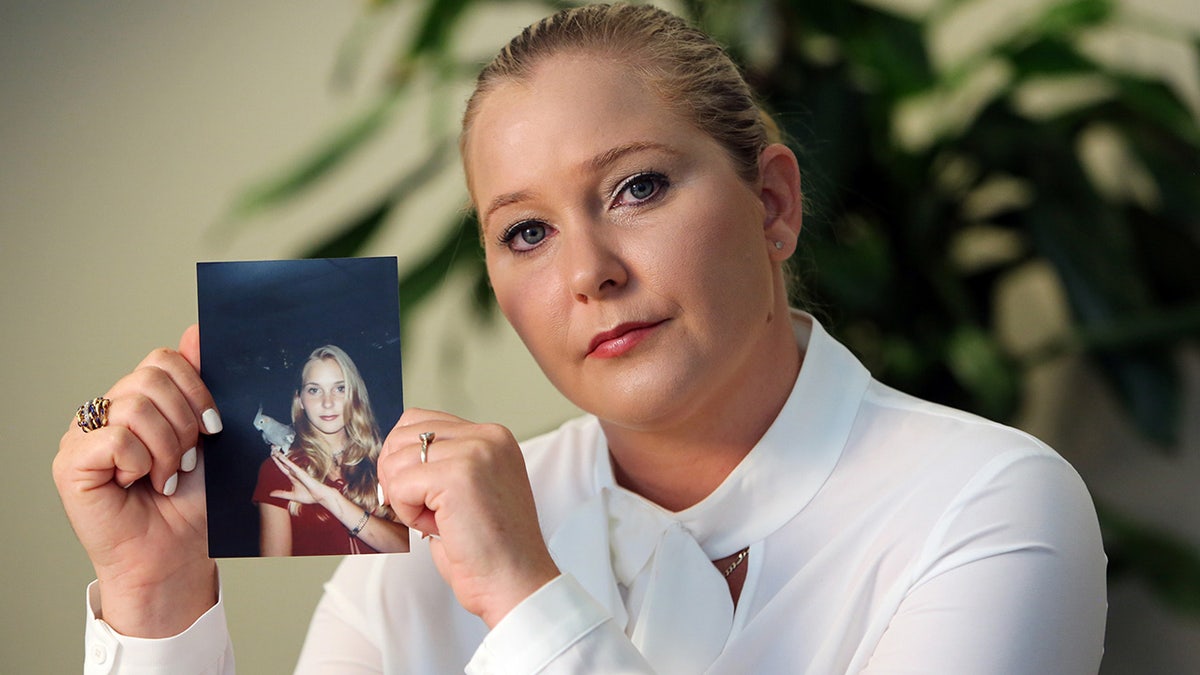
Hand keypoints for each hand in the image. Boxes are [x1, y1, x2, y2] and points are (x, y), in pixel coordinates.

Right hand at [52, 325, 221, 637]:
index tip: (212, 426)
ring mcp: (84, 435)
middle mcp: (107, 412)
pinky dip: (141, 462)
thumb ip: (199, 385)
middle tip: (187, 458)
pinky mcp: (71, 462)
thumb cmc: (191, 502)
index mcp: (138, 400)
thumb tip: (197, 330)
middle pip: (151, 377)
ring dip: (167, 448)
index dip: (196, 388)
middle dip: (184, 422)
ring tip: (166, 476)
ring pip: (135, 407)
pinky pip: (115, 438)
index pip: (163, 359)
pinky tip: (139, 484)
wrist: (177, 554)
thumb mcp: (207, 436)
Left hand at [268, 449, 339, 508]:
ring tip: (273, 449)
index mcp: (293, 478)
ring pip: (286, 462)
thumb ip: (281, 494)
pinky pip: (292, 465)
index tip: (272, 456)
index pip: (282, 468)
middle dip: (277, 456)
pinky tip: (280, 457)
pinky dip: (285, 461)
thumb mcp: (292, 496)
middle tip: (271, 448)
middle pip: (283, 462)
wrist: (319, 497)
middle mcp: (294, 473)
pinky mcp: (300, 473)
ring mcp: (297, 472)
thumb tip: (271, 494)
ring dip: (279, 456)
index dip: (277, 462)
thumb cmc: (309, 496)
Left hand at [377, 409, 559, 627]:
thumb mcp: (468, 489)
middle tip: (425, 510)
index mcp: (493, 437)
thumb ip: (442, 462)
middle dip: (399, 477)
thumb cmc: (488, 548)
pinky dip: (408, 514)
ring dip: (406, 499)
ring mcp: (476, 452)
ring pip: (396, 460)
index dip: (404, 459)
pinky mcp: (459, 476)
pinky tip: (438, 528)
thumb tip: (392, 455)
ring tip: (440, 521)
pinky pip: (400, 486)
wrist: (515, 583)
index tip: (419, 493)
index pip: (420, 421)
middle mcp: (488, 437)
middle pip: (402, 435)